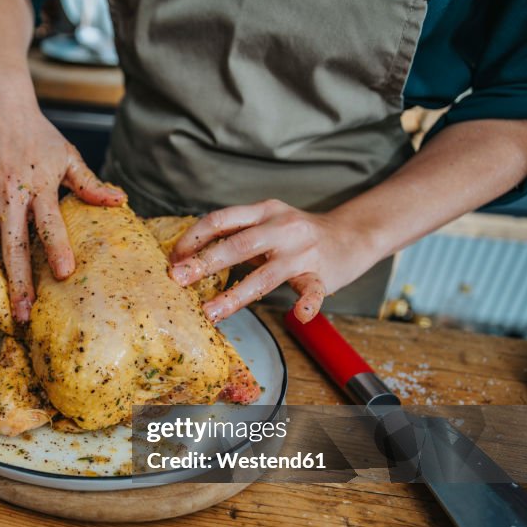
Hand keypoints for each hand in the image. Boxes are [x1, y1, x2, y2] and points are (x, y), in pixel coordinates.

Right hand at [0, 79, 124, 321]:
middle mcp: (10, 193)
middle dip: (18, 278)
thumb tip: (119, 203)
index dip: (57, 248)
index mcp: (39, 189)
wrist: (4, 103)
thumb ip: (89, 185)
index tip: (64, 274)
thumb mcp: (69, 157)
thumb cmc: (38, 135)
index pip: (51, 224)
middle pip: (14, 241)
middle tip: (22, 310)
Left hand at [169, 199, 376, 323]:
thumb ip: (233, 234)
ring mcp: (302, 252)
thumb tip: (186, 255)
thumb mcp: (265, 222)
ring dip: (235, 295)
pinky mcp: (322, 274)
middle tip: (178, 279)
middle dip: (205, 262)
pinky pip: (314, 291)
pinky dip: (307, 304)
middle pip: (239, 244)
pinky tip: (298, 315)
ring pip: (266, 275)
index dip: (194, 238)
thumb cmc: (296, 233)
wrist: (352, 233)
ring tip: (210, 312)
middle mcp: (282, 227)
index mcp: (263, 211)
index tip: (173, 258)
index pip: (221, 219)